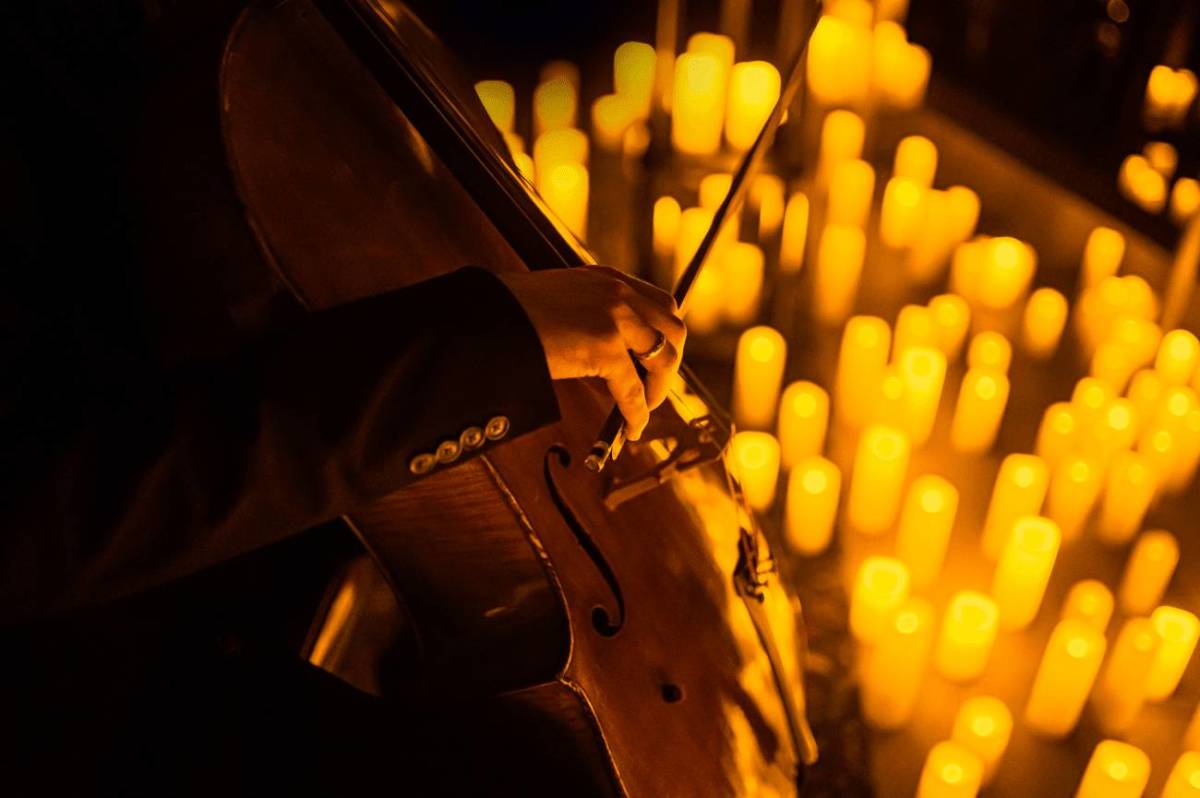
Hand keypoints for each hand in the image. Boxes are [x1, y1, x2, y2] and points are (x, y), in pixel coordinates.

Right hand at [499, 266, 685, 440]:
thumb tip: (604, 355)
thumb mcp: (558, 304)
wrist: (482, 318)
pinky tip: (630, 428)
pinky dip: (636, 413)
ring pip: (663, 357)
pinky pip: (632, 389)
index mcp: (606, 279)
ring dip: (659, 388)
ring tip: (642, 410)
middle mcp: (616, 291)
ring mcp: (613, 315)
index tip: (656, 361)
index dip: (664, 337)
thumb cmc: (508, 316)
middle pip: (673, 328)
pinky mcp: (602, 345)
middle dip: (670, 363)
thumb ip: (586, 318)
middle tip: (653, 389)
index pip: (660, 304)